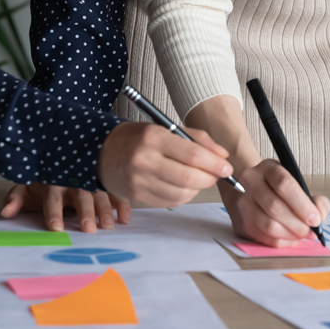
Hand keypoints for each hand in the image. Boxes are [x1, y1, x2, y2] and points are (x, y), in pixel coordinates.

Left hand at [1, 183, 131, 232]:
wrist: (59, 153)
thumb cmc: (44, 179)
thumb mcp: (27, 185)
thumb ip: (16, 198)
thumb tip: (6, 212)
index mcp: (52, 182)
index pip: (52, 198)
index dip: (53, 212)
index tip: (56, 227)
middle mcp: (73, 180)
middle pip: (80, 196)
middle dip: (84, 211)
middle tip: (88, 228)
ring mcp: (90, 180)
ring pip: (99, 193)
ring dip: (105, 209)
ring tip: (109, 226)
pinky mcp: (103, 183)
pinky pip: (115, 191)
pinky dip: (122, 203)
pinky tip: (125, 218)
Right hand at [97, 121, 233, 206]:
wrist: (102, 151)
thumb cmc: (137, 137)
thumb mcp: (164, 127)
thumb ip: (196, 139)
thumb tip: (222, 156)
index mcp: (153, 137)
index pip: (192, 155)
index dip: (215, 164)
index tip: (227, 167)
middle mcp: (144, 160)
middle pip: (189, 177)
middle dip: (210, 178)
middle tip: (218, 174)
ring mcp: (139, 181)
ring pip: (182, 193)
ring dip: (198, 188)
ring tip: (199, 177)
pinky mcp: (137, 197)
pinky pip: (171, 201)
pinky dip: (184, 195)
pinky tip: (183, 185)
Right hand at [222, 159, 329, 247]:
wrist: (253, 193)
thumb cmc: (280, 191)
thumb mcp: (299, 185)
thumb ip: (315, 200)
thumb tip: (319, 215)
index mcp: (268, 168)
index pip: (283, 184)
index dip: (301, 204)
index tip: (315, 218)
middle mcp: (252, 182)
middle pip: (274, 206)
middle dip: (297, 224)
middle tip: (310, 231)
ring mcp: (244, 202)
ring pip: (268, 225)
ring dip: (290, 235)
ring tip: (302, 235)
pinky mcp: (243, 221)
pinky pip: (264, 238)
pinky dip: (282, 242)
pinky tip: (291, 238)